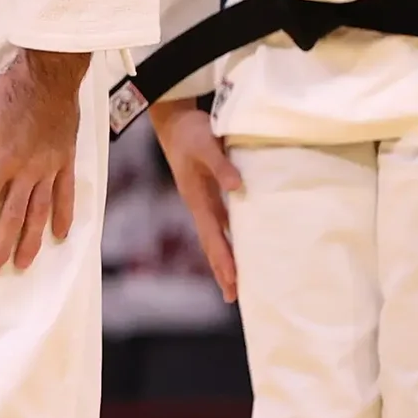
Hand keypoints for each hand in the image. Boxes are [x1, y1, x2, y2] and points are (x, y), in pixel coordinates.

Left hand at [0, 49, 89, 276]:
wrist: (49, 75)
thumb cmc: (8, 92)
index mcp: (2, 161)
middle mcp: (27, 171)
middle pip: (13, 217)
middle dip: (0, 247)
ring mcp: (49, 168)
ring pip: (40, 212)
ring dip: (31, 241)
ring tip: (23, 264)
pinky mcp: (65, 161)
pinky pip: (66, 193)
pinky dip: (64, 215)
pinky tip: (60, 235)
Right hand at [146, 100, 241, 300]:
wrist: (174, 119)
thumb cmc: (189, 132)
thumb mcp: (204, 145)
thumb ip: (221, 165)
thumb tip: (238, 188)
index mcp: (197, 200)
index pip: (212, 237)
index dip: (223, 260)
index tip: (234, 282)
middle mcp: (200, 206)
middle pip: (212, 245)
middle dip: (222, 270)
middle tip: (234, 297)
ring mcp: (205, 201)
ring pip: (217, 237)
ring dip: (226, 258)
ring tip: (237, 281)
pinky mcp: (211, 193)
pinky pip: (223, 222)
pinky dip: (231, 238)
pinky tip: (243, 243)